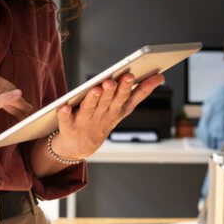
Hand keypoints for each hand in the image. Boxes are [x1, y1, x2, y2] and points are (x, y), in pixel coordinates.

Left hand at [50, 72, 165, 158]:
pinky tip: (64, 107)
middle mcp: (102, 115)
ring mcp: (85, 122)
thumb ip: (140, 92)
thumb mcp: (123, 109)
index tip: (132, 75)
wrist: (79, 147)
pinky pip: (66, 120)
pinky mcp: (69, 127)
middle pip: (109, 100)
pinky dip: (65, 114)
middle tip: (116, 79)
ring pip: (90, 108)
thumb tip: (160, 77)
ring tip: (97, 87)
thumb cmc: (102, 120)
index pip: (125, 97)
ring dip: (94, 98)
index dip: (129, 87)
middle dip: (114, 90)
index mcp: (116, 110)